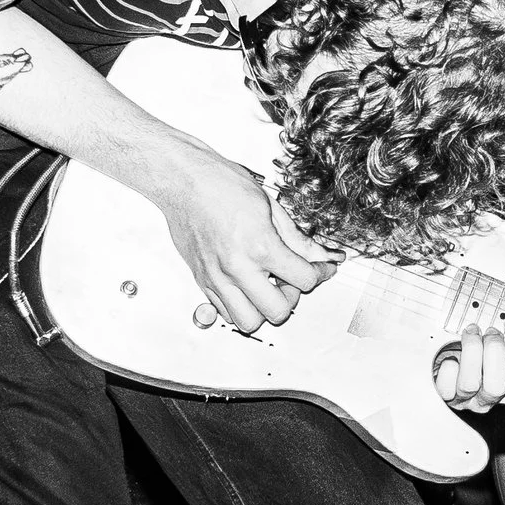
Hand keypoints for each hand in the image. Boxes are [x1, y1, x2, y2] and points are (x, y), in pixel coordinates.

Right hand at [154, 151, 336, 331]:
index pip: (304, 280)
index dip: (319, 273)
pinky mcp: (202, 281)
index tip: (320, 268)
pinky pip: (225, 313)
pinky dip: (241, 307)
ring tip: (267, 288)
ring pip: (249, 322)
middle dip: (291, 297)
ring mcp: (217, 278)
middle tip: (290, 279)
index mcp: (260, 246)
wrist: (183, 181)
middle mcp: (237, 268)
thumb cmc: (221, 185)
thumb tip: (320, 255)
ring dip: (264, 310)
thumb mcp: (270, 207)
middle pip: (278, 312)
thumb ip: (297, 239)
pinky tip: (246, 287)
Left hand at [435, 319, 504, 412]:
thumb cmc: (478, 356)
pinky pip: (445, 388)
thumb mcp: (497, 349)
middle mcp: (491, 397)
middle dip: (493, 349)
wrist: (450, 368)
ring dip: (470, 352)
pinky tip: (452, 357)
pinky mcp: (446, 398)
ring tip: (471, 333)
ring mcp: (467, 400)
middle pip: (497, 386)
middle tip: (489, 331)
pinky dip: (448, 368)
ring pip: (469, 385)